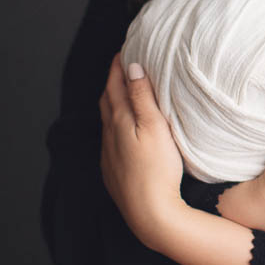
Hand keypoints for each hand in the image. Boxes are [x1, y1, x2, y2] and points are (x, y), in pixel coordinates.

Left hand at [98, 55, 187, 250]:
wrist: (150, 215)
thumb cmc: (158, 170)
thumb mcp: (155, 127)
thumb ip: (142, 97)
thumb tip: (131, 67)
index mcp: (118, 120)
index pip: (115, 84)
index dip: (118, 65)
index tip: (124, 49)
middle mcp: (108, 135)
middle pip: (106, 100)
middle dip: (112, 80)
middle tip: (121, 65)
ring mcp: (109, 155)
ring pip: (106, 121)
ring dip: (112, 102)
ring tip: (121, 92)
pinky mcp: (113, 171)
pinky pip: (109, 139)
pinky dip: (114, 125)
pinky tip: (123, 131)